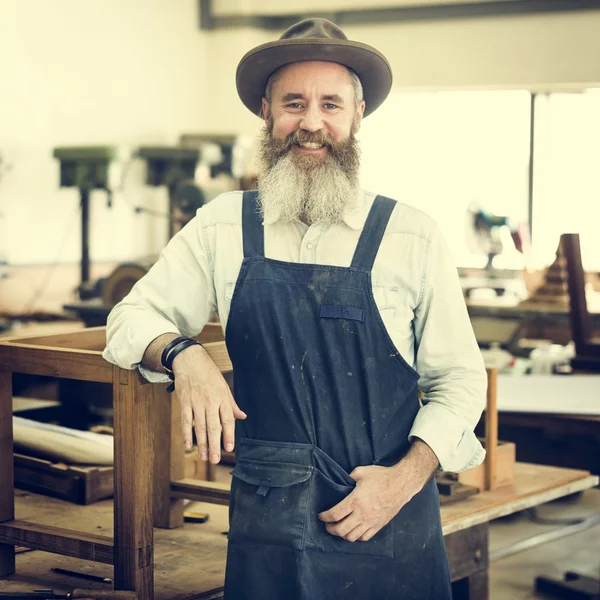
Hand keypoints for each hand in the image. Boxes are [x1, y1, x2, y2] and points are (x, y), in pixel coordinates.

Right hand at [172, 344, 245, 463]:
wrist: (191, 361)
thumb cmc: (209, 375)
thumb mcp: (224, 387)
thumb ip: (232, 404)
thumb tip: (242, 417)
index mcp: (222, 398)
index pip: (227, 420)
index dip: (228, 435)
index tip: (230, 448)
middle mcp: (210, 402)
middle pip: (212, 426)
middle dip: (214, 444)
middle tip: (215, 460)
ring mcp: (196, 402)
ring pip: (199, 426)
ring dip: (201, 443)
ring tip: (204, 457)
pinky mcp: (184, 402)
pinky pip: (185, 420)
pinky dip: (186, 434)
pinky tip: (188, 445)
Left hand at [318, 442, 437, 541]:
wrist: (400, 484)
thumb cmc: (381, 477)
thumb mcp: (361, 472)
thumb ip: (348, 478)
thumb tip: (342, 483)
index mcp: (355, 501)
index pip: (335, 515)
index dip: (324, 517)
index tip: (321, 515)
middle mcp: (362, 514)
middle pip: (341, 530)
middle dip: (330, 529)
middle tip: (327, 524)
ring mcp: (371, 522)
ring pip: (352, 537)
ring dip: (342, 535)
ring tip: (338, 529)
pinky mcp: (379, 525)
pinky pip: (364, 537)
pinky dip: (356, 537)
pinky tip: (353, 531)